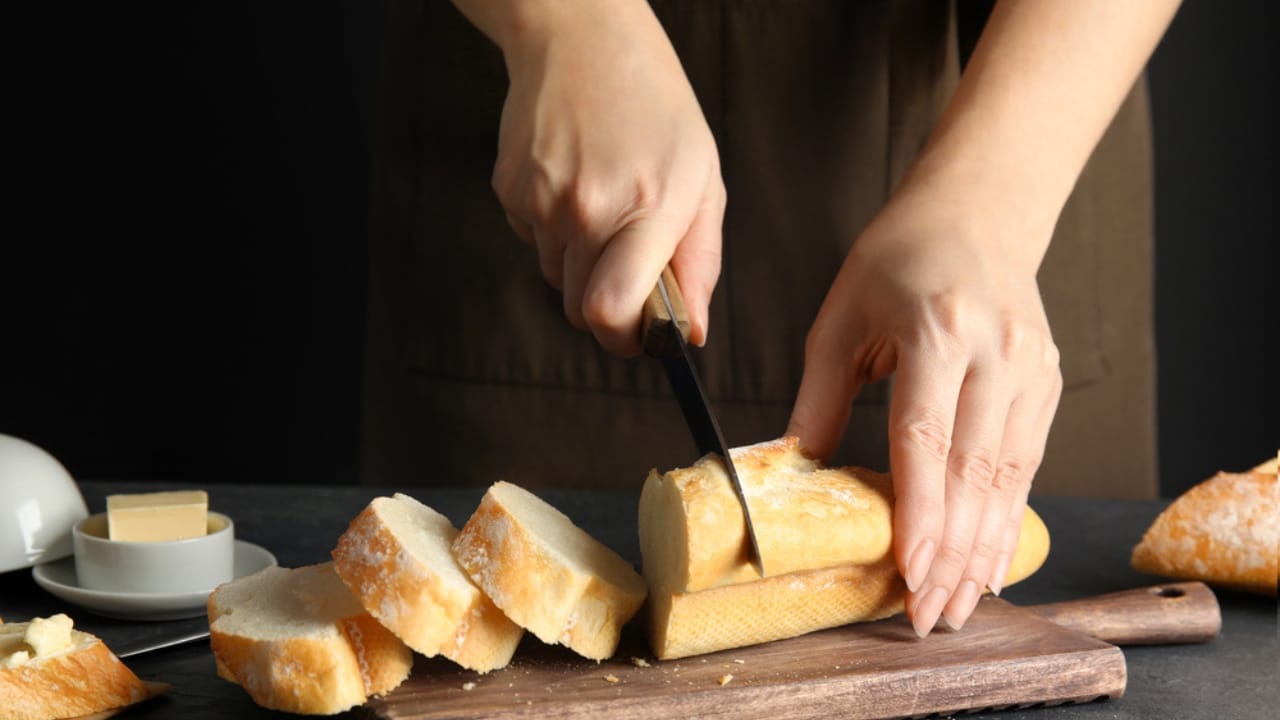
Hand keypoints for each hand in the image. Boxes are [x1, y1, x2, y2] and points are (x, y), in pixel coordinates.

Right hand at [489, 0, 723, 355]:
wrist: (582, 40)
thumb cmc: (656, 109)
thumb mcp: (703, 180)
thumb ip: (699, 263)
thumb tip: (692, 333)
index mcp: (645, 209)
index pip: (612, 312)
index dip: (625, 339)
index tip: (640, 336)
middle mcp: (586, 209)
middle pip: (582, 310)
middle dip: (608, 302)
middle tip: (630, 260)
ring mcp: (540, 201)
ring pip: (556, 278)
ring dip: (580, 262)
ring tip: (604, 201)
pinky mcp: (509, 191)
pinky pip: (531, 243)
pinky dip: (553, 230)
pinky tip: (574, 182)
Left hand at [786, 192, 1061, 635]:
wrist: (977, 213)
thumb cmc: (898, 259)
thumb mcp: (840, 318)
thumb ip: (819, 398)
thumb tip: (794, 470)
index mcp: (936, 330)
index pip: (926, 436)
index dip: (920, 511)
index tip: (909, 569)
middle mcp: (994, 352)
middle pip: (975, 469)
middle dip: (954, 551)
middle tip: (930, 612)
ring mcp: (1030, 368)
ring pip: (1010, 476)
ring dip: (984, 547)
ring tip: (959, 602)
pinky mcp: (1047, 383)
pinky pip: (1028, 462)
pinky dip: (1008, 516)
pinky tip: (989, 557)